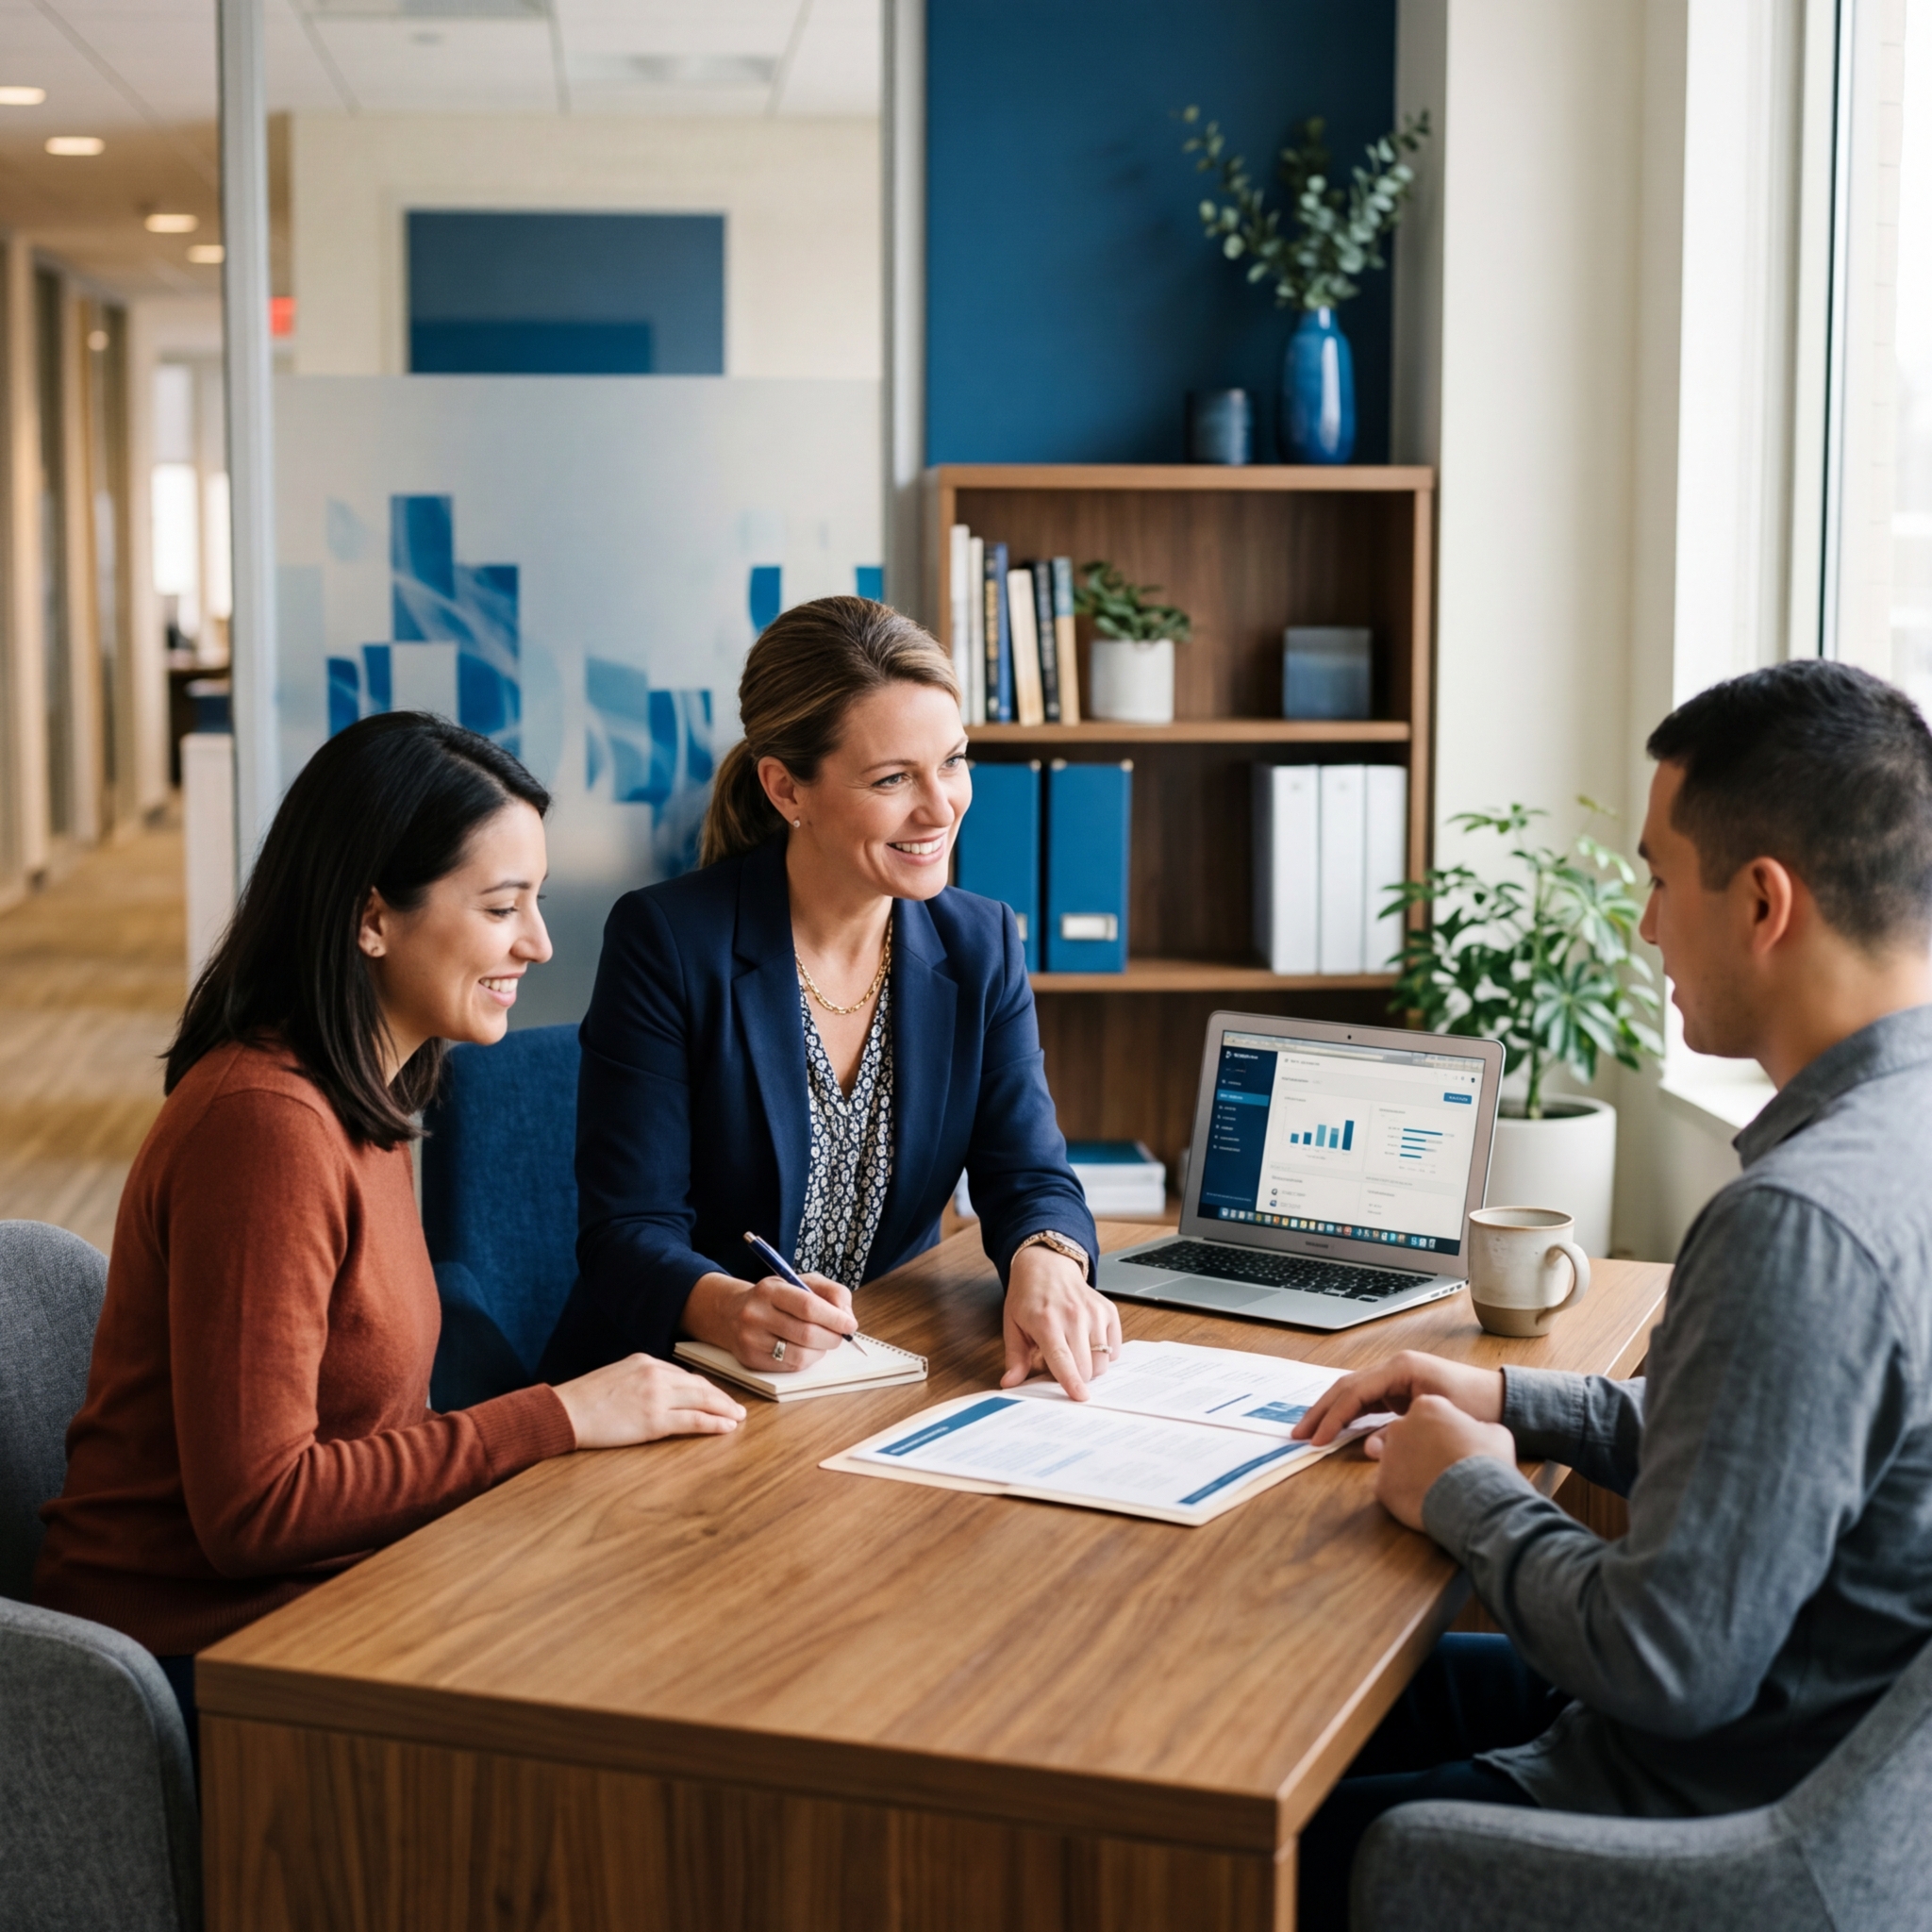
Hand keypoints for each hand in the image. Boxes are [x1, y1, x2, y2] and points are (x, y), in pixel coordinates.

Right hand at [552, 1354, 745, 1448]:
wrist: (566, 1411)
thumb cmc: (585, 1399)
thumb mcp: (616, 1376)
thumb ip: (641, 1379)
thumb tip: (662, 1392)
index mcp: (645, 1361)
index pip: (683, 1375)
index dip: (703, 1388)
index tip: (715, 1396)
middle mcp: (655, 1373)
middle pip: (699, 1385)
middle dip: (721, 1397)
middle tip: (736, 1407)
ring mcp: (656, 1396)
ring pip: (702, 1400)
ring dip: (724, 1409)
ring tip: (737, 1417)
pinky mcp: (654, 1420)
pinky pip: (693, 1420)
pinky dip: (713, 1423)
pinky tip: (726, 1427)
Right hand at [681, 1268, 857, 1372]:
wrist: (731, 1313)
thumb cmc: (775, 1298)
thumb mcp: (801, 1282)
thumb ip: (830, 1292)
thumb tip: (847, 1317)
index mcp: (770, 1290)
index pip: (808, 1306)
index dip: (834, 1318)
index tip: (850, 1324)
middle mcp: (756, 1314)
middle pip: (806, 1333)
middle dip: (832, 1337)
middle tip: (840, 1335)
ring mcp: (751, 1339)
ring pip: (800, 1354)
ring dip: (821, 1350)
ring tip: (822, 1341)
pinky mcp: (751, 1360)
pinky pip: (790, 1366)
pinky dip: (807, 1359)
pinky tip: (806, 1349)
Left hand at [999, 1241, 1120, 1398]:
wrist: (1047, 1265)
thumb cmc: (1028, 1297)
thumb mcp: (1012, 1325)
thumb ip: (1014, 1357)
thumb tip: (1009, 1382)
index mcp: (1046, 1322)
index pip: (1061, 1358)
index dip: (1071, 1381)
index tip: (1081, 1397)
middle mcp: (1073, 1316)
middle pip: (1085, 1366)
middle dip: (1075, 1376)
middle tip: (1060, 1362)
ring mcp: (1094, 1313)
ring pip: (1102, 1361)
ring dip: (1090, 1366)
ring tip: (1073, 1351)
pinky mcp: (1108, 1311)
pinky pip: (1114, 1348)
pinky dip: (1103, 1353)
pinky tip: (1087, 1341)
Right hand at [1292, 1350, 1505, 1445]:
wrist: (1502, 1400)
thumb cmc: (1476, 1406)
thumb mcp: (1437, 1417)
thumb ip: (1400, 1432)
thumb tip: (1368, 1448)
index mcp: (1400, 1369)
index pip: (1354, 1392)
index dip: (1332, 1417)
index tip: (1317, 1440)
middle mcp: (1393, 1368)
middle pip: (1345, 1388)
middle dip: (1321, 1412)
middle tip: (1299, 1435)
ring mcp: (1395, 1377)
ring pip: (1352, 1393)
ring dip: (1330, 1412)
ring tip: (1309, 1433)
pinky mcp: (1399, 1390)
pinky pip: (1366, 1400)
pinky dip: (1348, 1414)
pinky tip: (1336, 1429)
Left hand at [1362, 1394, 1516, 1528]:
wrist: (1477, 1500)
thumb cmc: (1487, 1462)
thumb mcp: (1495, 1432)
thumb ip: (1475, 1426)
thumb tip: (1471, 1433)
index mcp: (1426, 1406)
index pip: (1429, 1414)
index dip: (1444, 1432)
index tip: (1456, 1446)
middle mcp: (1399, 1425)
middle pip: (1408, 1435)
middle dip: (1423, 1449)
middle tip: (1444, 1467)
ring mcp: (1387, 1455)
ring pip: (1397, 1461)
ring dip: (1412, 1471)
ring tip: (1437, 1486)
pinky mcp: (1381, 1484)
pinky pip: (1390, 1486)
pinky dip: (1405, 1494)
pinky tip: (1425, 1500)